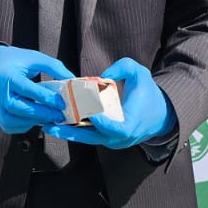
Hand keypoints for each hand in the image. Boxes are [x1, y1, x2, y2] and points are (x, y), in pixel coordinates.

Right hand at [0, 45, 74, 133]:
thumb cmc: (15, 61)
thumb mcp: (35, 58)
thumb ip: (54, 68)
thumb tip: (72, 80)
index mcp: (8, 75)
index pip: (27, 89)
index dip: (46, 98)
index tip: (61, 103)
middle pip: (18, 108)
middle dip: (41, 114)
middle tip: (59, 116)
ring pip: (12, 120)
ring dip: (33, 121)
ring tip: (49, 118)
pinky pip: (10, 126)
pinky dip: (24, 125)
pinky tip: (35, 119)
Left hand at [45, 57, 176, 149]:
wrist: (159, 115)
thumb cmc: (148, 93)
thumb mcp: (140, 73)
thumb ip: (124, 67)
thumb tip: (103, 75)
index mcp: (131, 124)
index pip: (115, 129)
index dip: (101, 123)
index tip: (88, 114)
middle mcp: (120, 137)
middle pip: (93, 138)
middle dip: (72, 131)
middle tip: (52, 124)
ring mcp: (113, 141)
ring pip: (88, 139)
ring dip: (69, 133)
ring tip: (49, 125)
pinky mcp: (107, 140)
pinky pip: (89, 136)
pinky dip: (75, 131)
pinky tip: (59, 124)